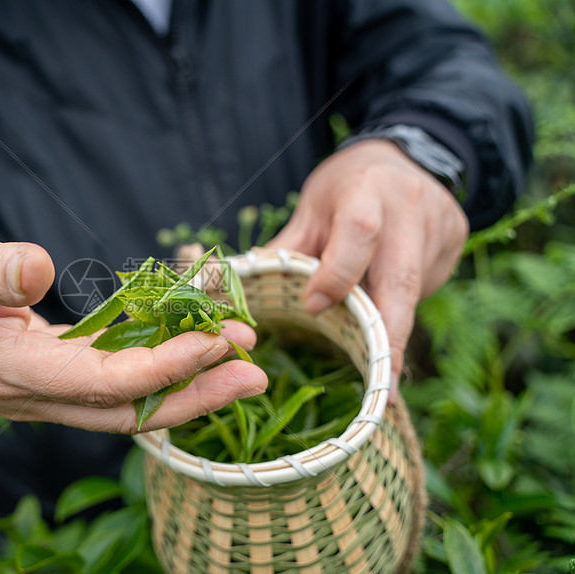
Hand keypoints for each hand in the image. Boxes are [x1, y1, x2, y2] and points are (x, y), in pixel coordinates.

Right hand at [0, 226, 265, 432]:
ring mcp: (43, 396)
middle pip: (127, 413)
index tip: (216, 339)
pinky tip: (193, 350)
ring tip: (243, 364)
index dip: (163, 366)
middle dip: (194, 394)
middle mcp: (32, 397)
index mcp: (8, 372)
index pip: (101, 384)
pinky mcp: (52, 382)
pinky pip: (114, 389)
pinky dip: (158, 372)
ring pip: (126, 408)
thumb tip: (38, 268)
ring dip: (186, 388)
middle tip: (256, 371)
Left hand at [267, 140, 468, 395]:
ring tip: (381, 365)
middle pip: (401, 279)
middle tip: (384, 385)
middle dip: (390, 335)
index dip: (338, 274)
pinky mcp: (457, 243)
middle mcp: (410, 209)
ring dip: (393, 327)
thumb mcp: (312, 205)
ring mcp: (440, 228)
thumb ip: (290, 248)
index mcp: (365, 190)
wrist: (408, 153)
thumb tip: (249, 290)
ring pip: (415, 291)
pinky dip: (403, 307)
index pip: (358, 233)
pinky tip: (389, 309)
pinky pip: (427, 287)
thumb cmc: (348, 185)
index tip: (314, 306)